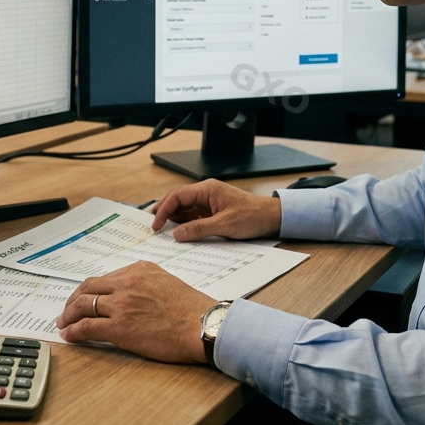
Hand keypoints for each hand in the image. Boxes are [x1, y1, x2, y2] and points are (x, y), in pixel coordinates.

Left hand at [55, 262, 214, 362]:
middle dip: (73, 301)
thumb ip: (144, 283)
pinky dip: (74, 331)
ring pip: (83, 306)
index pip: (103, 278)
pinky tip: (70, 336)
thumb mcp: (165, 282)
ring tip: (64, 324)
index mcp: (138, 269)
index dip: (88, 290)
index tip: (83, 298)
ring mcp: (121, 304)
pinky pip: (87, 327)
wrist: (203, 324)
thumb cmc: (191, 309)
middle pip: (87, 289)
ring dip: (69, 316)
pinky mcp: (120, 327)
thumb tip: (128, 296)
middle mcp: (126, 283)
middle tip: (67, 312)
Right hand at [151, 179, 281, 241]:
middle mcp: (205, 193)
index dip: (163, 209)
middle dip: (164, 212)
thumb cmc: (252, 216)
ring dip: (173, 219)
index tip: (156, 225)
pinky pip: (193, 216)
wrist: (271, 218)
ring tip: (162, 232)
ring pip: (184, 209)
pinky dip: (184, 224)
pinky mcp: (212, 212)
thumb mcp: (224, 225)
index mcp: (207, 190)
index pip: (177, 196)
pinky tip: (179, 233)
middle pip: (177, 200)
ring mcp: (208, 202)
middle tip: (152, 227)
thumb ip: (199, 229)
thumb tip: (176, 234)